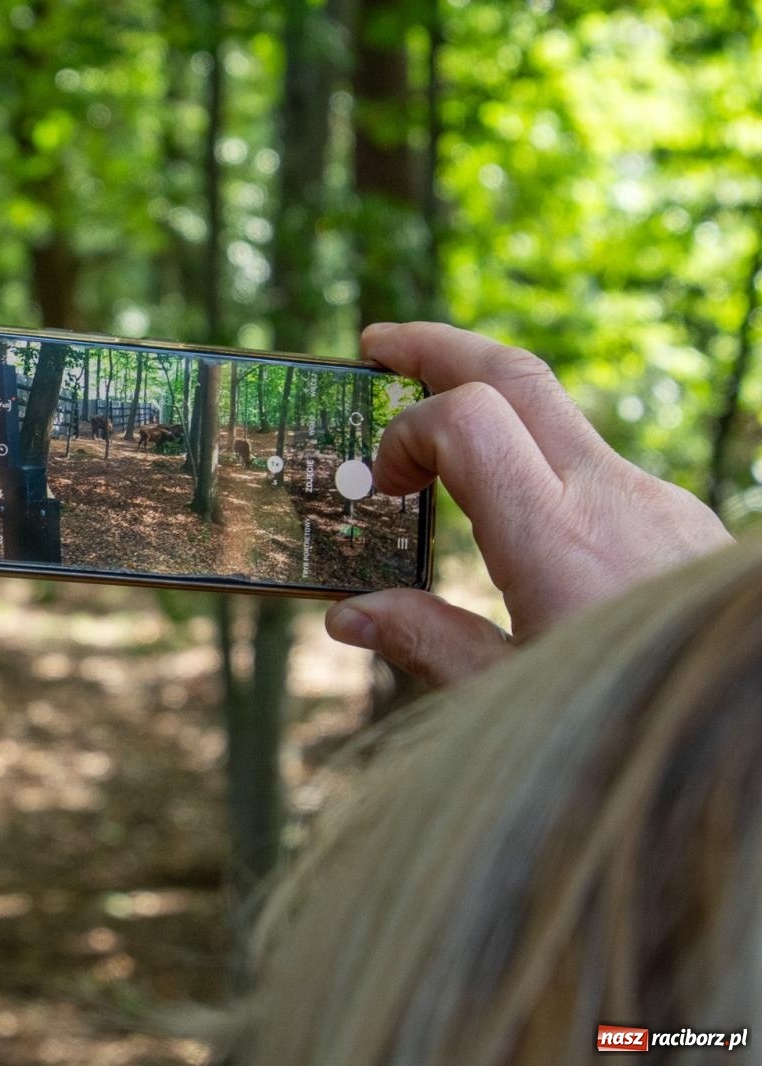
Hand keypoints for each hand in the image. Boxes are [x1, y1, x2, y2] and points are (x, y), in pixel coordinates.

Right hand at [325, 321, 732, 685]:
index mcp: (556, 540)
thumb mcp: (511, 698)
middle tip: (379, 348)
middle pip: (518, 374)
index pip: (467, 419)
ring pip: (558, 417)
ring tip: (435, 441)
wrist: (748, 716)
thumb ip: (431, 645)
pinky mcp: (678, 518)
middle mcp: (610, 499)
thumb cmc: (630, 718)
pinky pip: (593, 466)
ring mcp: (654, 500)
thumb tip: (350, 616)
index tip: (383, 486)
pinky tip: (509, 512)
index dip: (407, 433)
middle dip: (439, 350)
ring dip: (488, 407)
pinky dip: (533, 462)